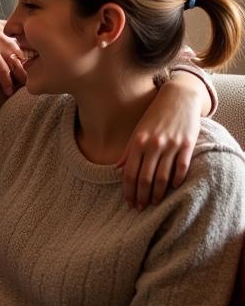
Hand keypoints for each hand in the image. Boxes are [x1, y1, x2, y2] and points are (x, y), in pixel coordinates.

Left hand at [0, 18, 23, 94]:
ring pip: (17, 47)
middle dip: (20, 73)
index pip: (3, 70)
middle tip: (25, 84)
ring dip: (22, 59)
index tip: (9, 92)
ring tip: (25, 71)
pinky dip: (20, 43)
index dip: (7, 83)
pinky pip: (15, 34)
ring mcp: (0, 30)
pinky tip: (23, 51)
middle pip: (15, 58)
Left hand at [116, 78, 202, 208]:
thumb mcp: (137, 130)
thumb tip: (117, 169)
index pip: (130, 173)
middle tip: (140, 208)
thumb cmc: (155, 115)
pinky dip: (176, 180)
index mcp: (138, 142)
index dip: (128, 190)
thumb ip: (128, 151)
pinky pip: (181, 168)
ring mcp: (171, 145)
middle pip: (145, 178)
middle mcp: (153, 145)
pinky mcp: (187, 144)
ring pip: (162, 177)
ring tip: (154, 202)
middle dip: (141, 196)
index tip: (128, 202)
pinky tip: (172, 188)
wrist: (178, 97)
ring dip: (157, 193)